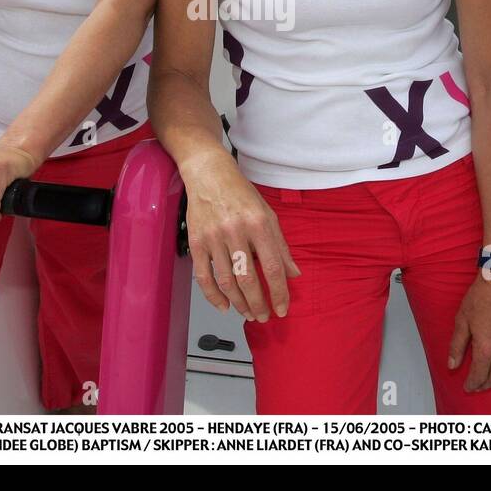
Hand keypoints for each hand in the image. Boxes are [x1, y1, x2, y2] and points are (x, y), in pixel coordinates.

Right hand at [179, 155, 299, 321]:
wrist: (209, 174)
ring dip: (239, 303)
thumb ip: (281, 246)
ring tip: (249, 313)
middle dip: (259, 303)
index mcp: (258, 224)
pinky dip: (213, 296)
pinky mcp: (196, 242)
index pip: (272, 267)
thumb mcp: (268, 214)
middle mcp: (235, 231)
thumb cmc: (240, 193)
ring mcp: (213, 238)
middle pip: (248, 279)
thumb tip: (293, 274)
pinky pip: (204, 276)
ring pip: (227, 281)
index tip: (283, 308)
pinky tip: (224, 306)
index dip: (279, 292)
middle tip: (265, 316)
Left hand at [448, 277, 490, 391]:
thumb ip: (457, 346)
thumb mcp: (462, 320)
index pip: (479, 375)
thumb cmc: (480, 297)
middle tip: (476, 386)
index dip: (472, 384)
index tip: (467, 387)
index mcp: (486, 348)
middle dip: (484, 385)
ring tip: (489, 378)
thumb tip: (452, 365)